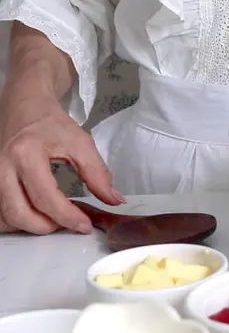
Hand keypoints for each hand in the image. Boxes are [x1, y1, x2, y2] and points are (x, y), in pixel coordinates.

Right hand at [0, 87, 121, 234]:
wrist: (25, 105)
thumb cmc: (51, 123)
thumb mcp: (80, 143)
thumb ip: (97, 173)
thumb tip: (113, 199)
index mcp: (26, 154)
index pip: (45, 197)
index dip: (67, 217)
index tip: (84, 226)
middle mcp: (2, 166)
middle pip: (19, 213)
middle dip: (46, 226)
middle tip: (68, 225)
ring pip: (4, 216)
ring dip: (29, 227)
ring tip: (54, 221)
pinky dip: (15, 220)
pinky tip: (35, 216)